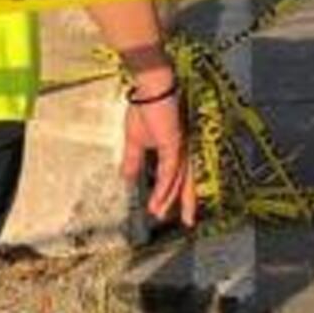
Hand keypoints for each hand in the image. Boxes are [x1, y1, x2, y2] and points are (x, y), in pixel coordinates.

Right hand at [123, 87, 197, 227]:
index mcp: (175, 150)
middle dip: (188, 204)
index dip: (174, 194)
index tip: (167, 210)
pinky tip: (157, 201)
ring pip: (179, 180)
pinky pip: (170, 171)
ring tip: (161, 215)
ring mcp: (180, 147)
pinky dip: (164, 188)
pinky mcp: (174, 144)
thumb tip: (125, 178)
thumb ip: (133, 160)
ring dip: (169, 199)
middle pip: (188, 181)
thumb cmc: (145, 108)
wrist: (151, 89)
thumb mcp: (135, 140)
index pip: (178, 177)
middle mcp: (182, 150)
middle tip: (188, 223)